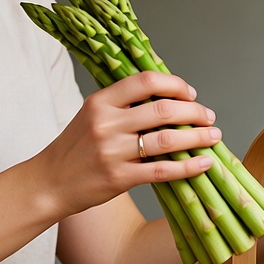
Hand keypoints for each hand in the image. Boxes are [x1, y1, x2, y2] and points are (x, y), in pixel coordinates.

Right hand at [36, 71, 221, 217]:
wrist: (49, 183)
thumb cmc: (76, 148)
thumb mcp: (92, 115)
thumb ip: (124, 105)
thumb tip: (169, 98)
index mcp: (101, 101)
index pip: (146, 81)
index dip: (175, 85)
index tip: (191, 94)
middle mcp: (106, 123)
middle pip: (163, 109)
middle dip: (195, 112)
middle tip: (210, 117)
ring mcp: (112, 152)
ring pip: (168, 140)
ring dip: (198, 137)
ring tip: (214, 137)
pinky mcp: (119, 178)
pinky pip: (162, 170)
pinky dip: (189, 166)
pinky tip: (204, 163)